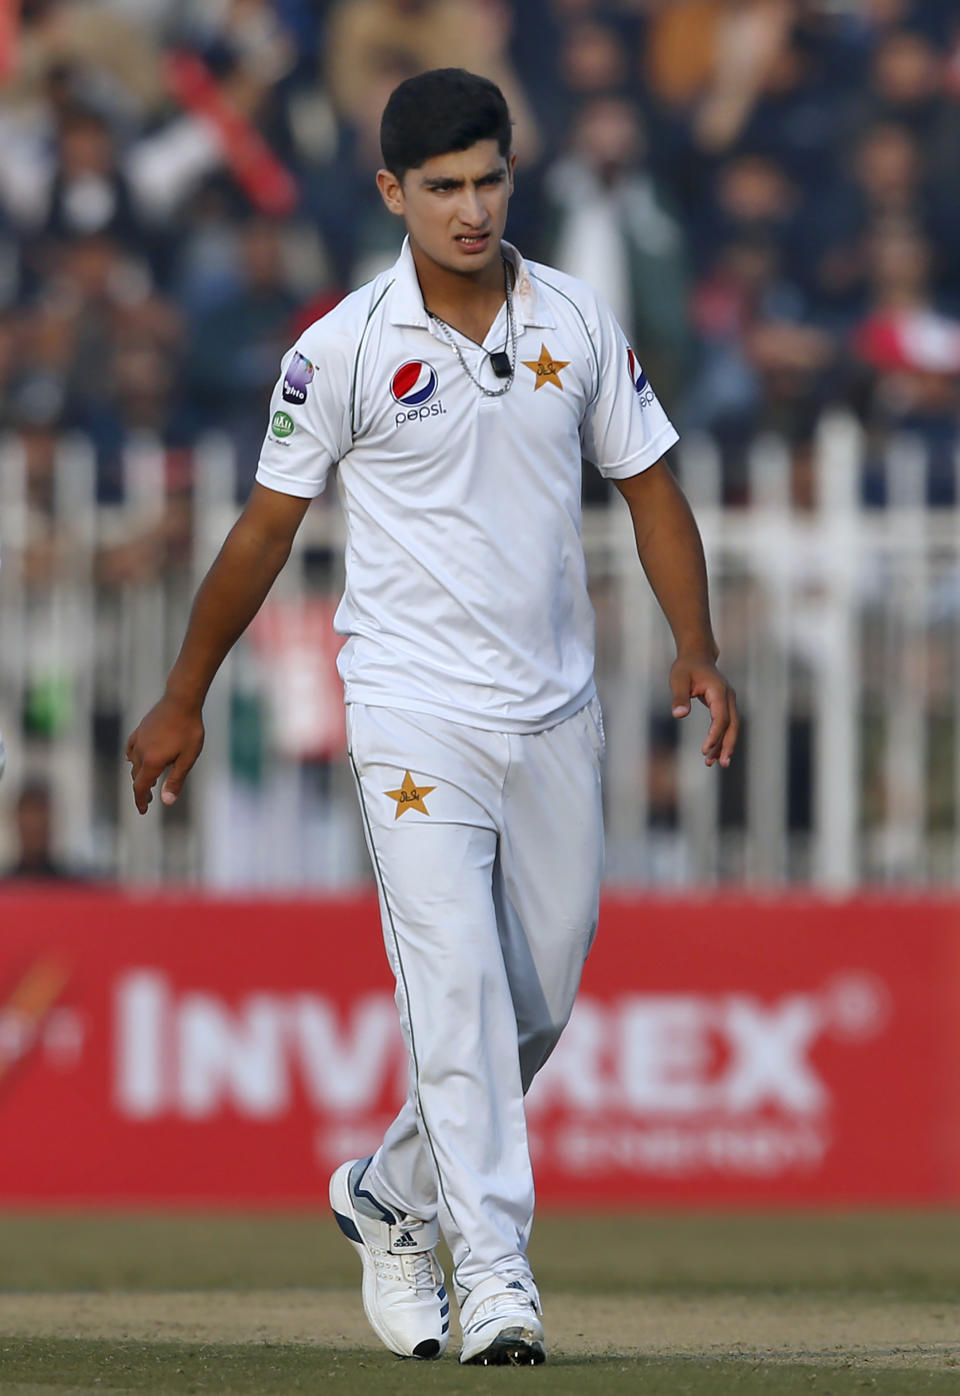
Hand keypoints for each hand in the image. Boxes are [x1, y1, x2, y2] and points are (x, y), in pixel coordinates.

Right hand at [125, 696, 203, 813]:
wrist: (181, 701)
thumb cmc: (189, 730)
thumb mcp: (187, 758)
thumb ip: (176, 780)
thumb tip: (166, 801)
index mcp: (152, 762)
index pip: (141, 787)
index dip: (141, 801)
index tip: (143, 811)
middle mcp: (140, 752)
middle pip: (137, 777)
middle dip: (142, 790)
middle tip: (151, 799)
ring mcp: (138, 739)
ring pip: (133, 763)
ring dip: (139, 774)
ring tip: (148, 781)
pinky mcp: (140, 729)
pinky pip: (130, 748)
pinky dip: (131, 758)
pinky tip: (131, 758)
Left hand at [669, 654, 738, 767]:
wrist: (697, 656)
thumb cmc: (685, 667)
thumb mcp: (678, 679)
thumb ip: (679, 697)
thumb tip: (679, 715)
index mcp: (719, 691)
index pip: (721, 717)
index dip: (715, 735)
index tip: (704, 750)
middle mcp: (728, 696)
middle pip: (732, 725)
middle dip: (727, 745)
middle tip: (721, 764)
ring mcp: (729, 701)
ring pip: (732, 727)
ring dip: (725, 745)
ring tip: (714, 763)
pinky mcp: (725, 705)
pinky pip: (727, 724)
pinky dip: (721, 738)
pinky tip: (713, 751)